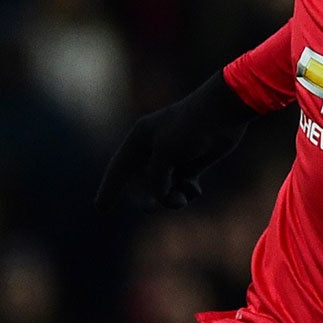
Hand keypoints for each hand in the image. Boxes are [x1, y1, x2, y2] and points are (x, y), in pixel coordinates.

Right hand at [96, 73, 254, 210]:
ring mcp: (173, 157)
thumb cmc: (190, 127)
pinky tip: (195, 188)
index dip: (109, 189)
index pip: (118, 168)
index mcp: (140, 139)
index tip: (100, 209)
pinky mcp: (192, 164)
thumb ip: (157, 178)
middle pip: (142, 183)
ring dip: (172, 197)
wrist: (222, 113)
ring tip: (182, 198)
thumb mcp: (166, 153)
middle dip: (148, 197)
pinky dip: (187, 192)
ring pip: (165, 188)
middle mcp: (153, 149)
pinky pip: (182, 187)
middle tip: (150, 208)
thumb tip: (159, 198)